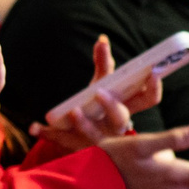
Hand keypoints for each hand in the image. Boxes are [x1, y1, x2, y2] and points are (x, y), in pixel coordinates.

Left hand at [31, 34, 163, 151]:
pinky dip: (47, 134)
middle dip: (113, 107)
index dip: (153, 88)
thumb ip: (103, 64)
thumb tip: (102, 39)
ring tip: (73, 111)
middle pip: (122, 119)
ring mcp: (99, 140)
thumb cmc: (99, 105)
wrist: (85, 139)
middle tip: (100, 92)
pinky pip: (62, 142)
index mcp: (126, 108)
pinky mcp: (78, 148)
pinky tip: (34, 127)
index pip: (148, 100)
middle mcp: (116, 127)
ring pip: (94, 135)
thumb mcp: (102, 84)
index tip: (153, 72)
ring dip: (83, 124)